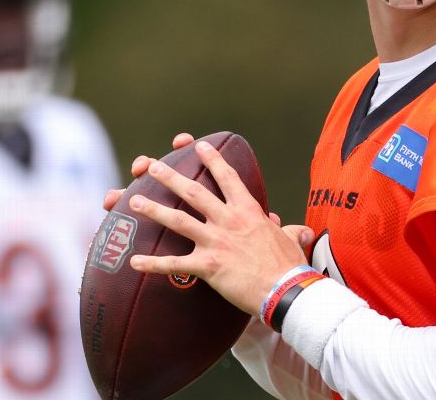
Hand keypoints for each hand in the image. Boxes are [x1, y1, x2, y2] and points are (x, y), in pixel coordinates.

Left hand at [125, 139, 314, 314]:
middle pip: (194, 192)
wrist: (285, 289)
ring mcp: (216, 241)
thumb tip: (301, 232)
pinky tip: (134, 262)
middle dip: (171, 177)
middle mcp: (229, 220)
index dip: (212, 160)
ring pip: (178, 220)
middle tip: (153, 166)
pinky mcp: (208, 266)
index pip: (228, 178)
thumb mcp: (291, 240)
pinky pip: (174, 264)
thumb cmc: (290, 265)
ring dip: (154, 210)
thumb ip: (290, 232)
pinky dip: (152, 263)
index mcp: (249, 211)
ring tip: (133, 201)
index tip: (199, 147)